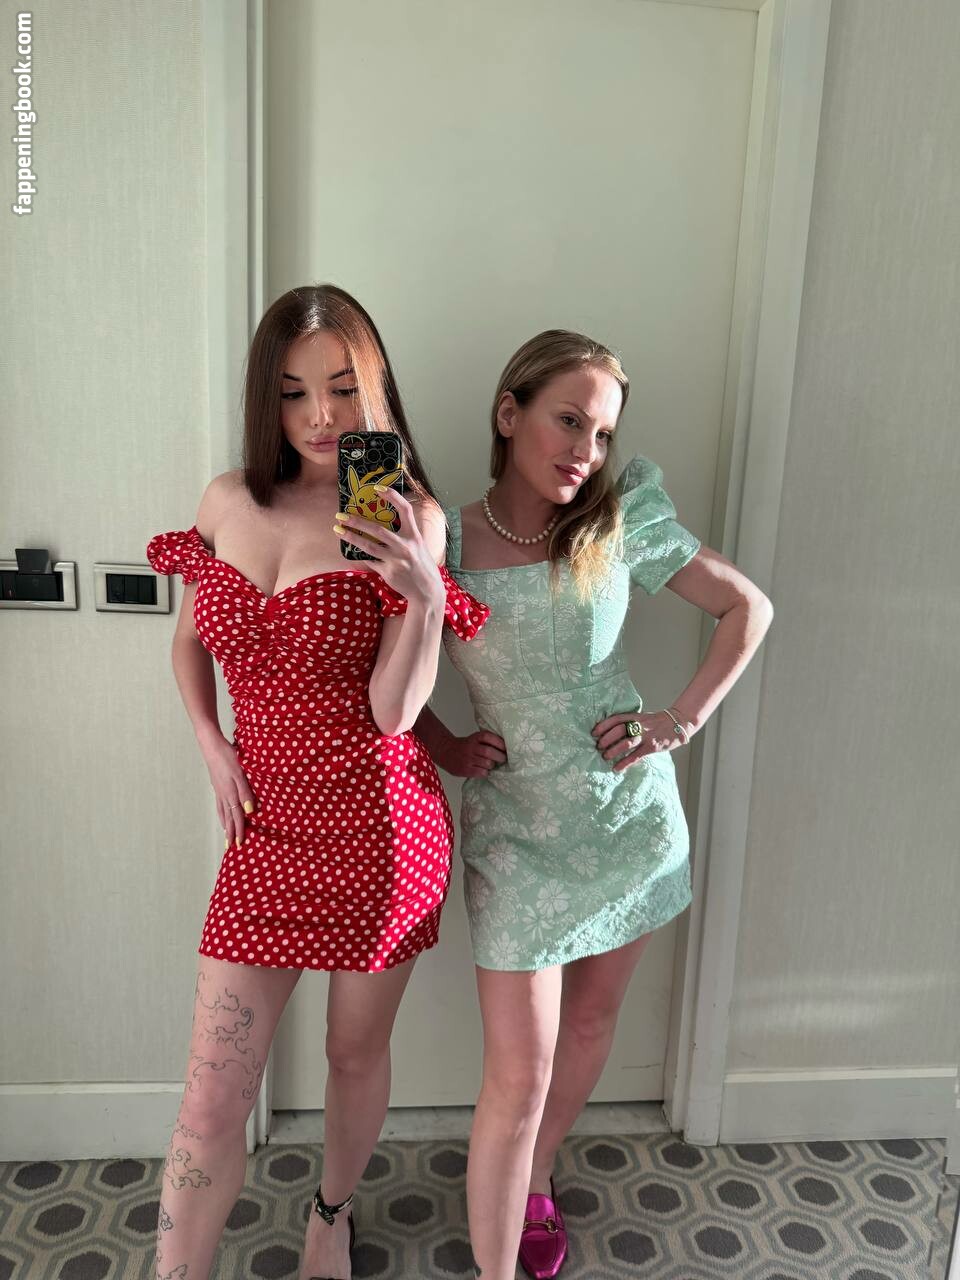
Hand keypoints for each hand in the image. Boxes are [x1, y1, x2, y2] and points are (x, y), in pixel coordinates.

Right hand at [198, 731, 256, 847]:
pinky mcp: (217, 785)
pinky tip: (222, 814)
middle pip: (228, 818)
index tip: (240, 844)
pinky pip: (219, 804)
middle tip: (231, 847)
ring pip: (222, 812)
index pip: (237, 816)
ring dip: (225, 825)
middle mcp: (223, 795)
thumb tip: (249, 812)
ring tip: (226, 835)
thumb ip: (245, 792)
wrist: (211, 745)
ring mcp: (219, 790)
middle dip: (231, 833)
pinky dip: (221, 813)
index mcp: (230, 793)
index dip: (239, 830)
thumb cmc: (228, 757)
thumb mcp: (240, 773)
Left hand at [334, 485, 444, 610]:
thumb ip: (405, 536)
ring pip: (368, 546)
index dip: (392, 496)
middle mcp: (405, 546)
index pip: (405, 509)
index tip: (378, 488)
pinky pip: (370, 561)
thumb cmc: (422, 567)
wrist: (427, 592)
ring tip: (338, 530)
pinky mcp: (388, 572)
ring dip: (351, 537)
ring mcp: (395, 560)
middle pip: (377, 529)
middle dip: (357, 521)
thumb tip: (383, 525)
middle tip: (342, 515)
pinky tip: (352, 551)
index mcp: (414, 536)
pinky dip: (361, 556)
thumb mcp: (420, 547)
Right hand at [436, 730, 506, 777]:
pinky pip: (481, 772)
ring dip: (492, 765)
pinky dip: (486, 772)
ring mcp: (468, 759)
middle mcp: (471, 747)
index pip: (488, 737)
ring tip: (492, 765)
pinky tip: (484, 771)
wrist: (446, 751)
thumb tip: (506, 747)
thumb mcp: (474, 739)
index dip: (499, 743)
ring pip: (487, 763)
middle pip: (489, 752)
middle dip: (500, 756)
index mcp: (475, 738)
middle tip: (503, 759)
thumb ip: (486, 741)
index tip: (506, 748)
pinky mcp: (465, 769)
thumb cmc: (465, 746)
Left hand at [591, 710, 686, 772]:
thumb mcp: (642, 717)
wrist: (677, 723)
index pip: (616, 719)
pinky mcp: (652, 747)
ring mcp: (646, 736)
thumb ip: (629, 722)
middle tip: (598, 746)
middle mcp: (640, 725)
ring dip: (614, 750)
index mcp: (635, 716)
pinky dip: (625, 763)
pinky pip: (636, 756)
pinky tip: (617, 768)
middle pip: (619, 730)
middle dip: (606, 739)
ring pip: (627, 743)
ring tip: (605, 756)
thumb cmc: (657, 722)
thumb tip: (610, 731)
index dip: (603, 725)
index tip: (594, 732)